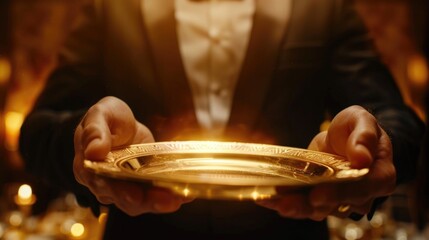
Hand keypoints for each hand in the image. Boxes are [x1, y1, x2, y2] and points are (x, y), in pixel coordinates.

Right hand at [73, 96, 192, 215]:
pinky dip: (170, 194)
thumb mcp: (100, 114)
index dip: (118, 192)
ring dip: (161, 202)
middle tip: (169, 200)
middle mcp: (105, 183)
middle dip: (148, 201)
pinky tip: (186, 193)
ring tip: (181, 197)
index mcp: (89, 167)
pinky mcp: (142, 184)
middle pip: (125, 198)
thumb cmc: (107, 118)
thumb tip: (94, 151)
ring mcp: (124, 186)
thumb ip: (95, 130)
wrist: (120, 123)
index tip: (134, 196)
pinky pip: (154, 193)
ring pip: (141, 201)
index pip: (101, 183)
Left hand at [256, 105, 395, 220]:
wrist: (344, 136)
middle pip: (336, 206)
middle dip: (308, 206)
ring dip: (293, 207)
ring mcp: (338, 199)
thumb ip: (365, 136)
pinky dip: (283, 201)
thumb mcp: (363, 121)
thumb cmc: (357, 129)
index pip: (363, 189)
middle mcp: (360, 194)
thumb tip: (362, 157)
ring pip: (317, 209)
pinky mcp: (318, 197)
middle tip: (285, 205)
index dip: (341, 194)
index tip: (319, 195)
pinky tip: (265, 198)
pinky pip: (302, 203)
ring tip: (271, 200)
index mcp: (379, 176)